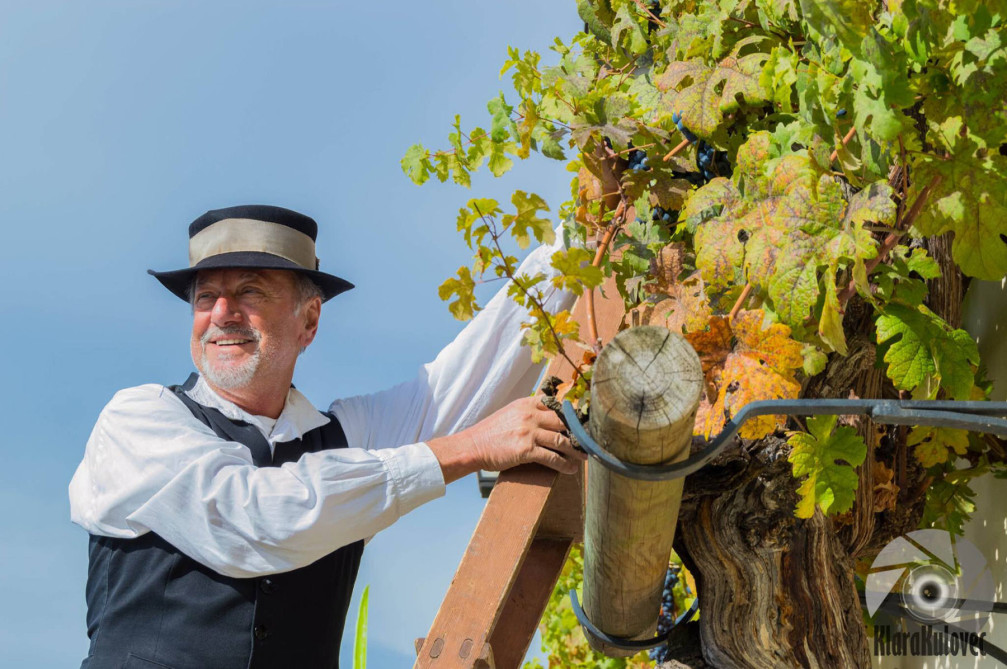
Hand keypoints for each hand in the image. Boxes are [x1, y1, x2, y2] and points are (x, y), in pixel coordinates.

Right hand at [426, 395, 586, 483]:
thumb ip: (529, 412)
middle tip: (588, 441)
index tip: (583, 422)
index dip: (572, 414)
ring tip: (584, 457)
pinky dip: (564, 465)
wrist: (472, 446)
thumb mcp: (511, 413)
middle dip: (578, 432)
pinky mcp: (526, 450)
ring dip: (576, 450)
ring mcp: (528, 432)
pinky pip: (552, 457)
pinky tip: (571, 469)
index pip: (556, 404)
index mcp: (527, 403)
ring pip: (561, 440)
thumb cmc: (491, 432)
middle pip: (564, 421)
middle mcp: (529, 415)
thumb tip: (550, 417)